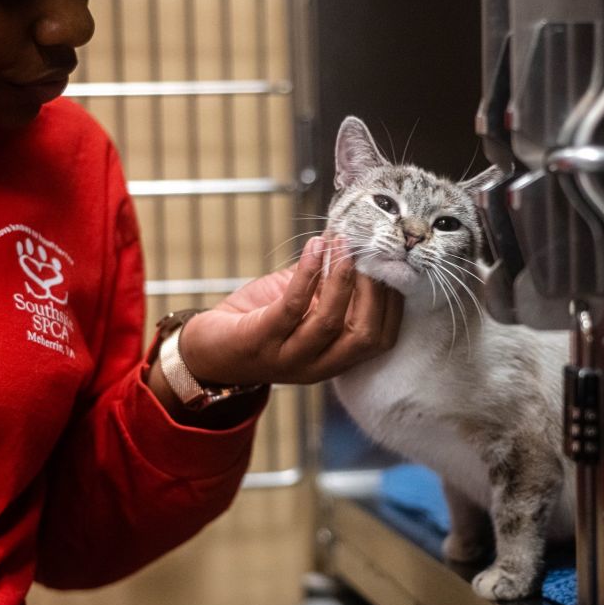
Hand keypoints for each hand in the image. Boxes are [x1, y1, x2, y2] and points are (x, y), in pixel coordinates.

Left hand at [178, 236, 403, 385]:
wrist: (210, 349)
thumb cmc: (262, 321)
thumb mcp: (307, 307)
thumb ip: (333, 285)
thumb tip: (359, 239)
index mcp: (337, 358)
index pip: (381, 338)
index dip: (393, 301)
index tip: (392, 262)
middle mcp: (319, 365)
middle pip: (365, 336)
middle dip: (374, 290)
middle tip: (370, 251)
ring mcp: (289, 358)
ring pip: (330, 322)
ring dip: (341, 277)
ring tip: (342, 242)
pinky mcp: (260, 342)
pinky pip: (291, 307)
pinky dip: (307, 273)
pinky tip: (314, 247)